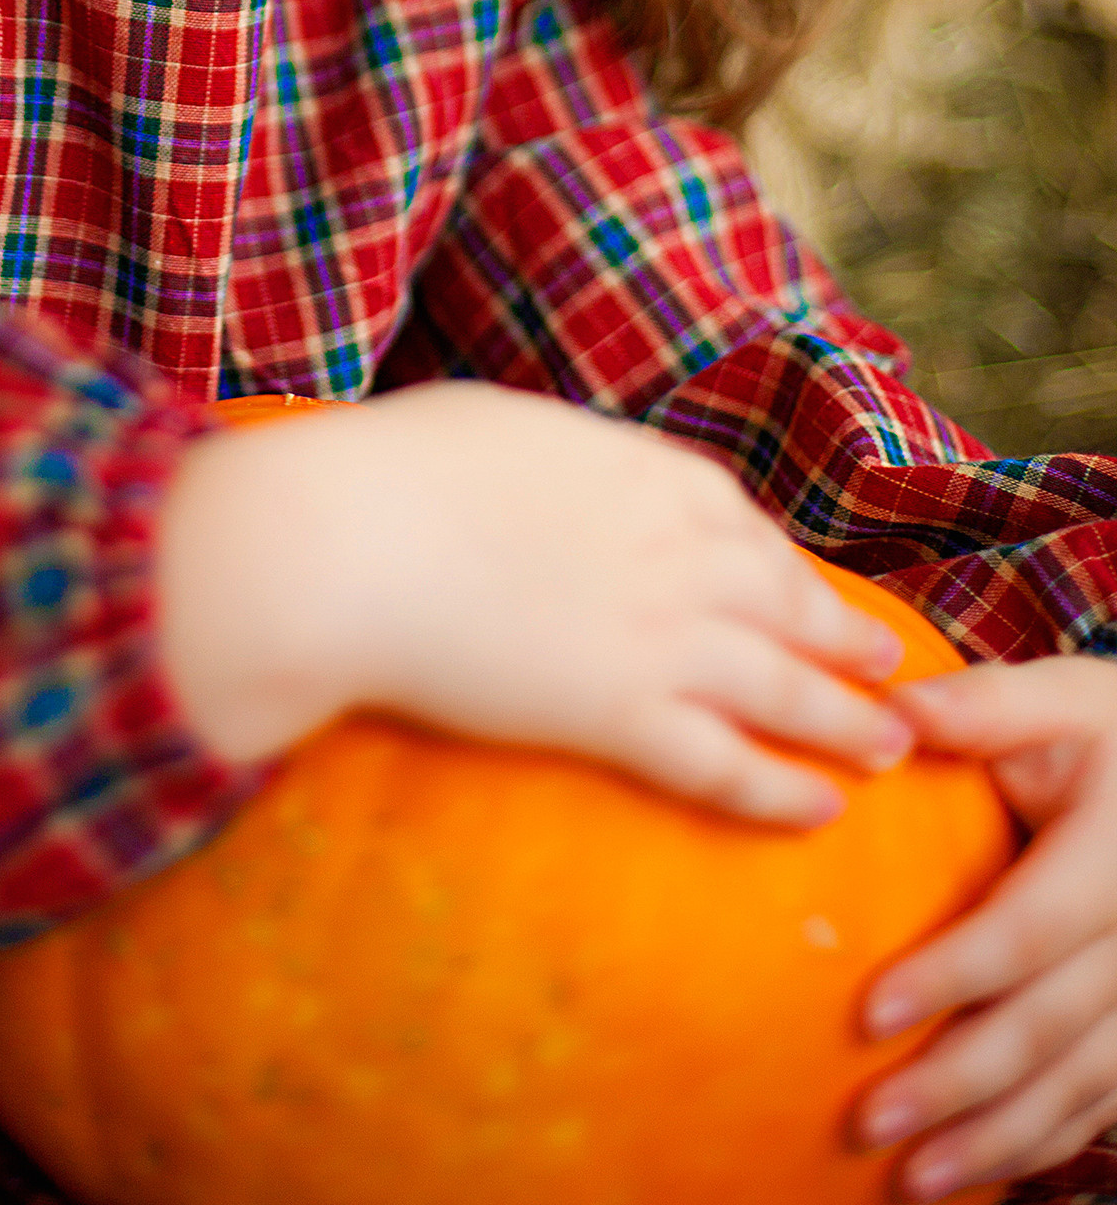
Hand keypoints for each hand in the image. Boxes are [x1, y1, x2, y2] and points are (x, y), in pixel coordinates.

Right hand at [156, 383, 911, 821]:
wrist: (348, 544)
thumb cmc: (391, 472)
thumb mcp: (496, 426)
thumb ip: (550, 456)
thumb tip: (545, 467)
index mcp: (639, 470)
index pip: (735, 517)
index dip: (776, 557)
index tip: (799, 581)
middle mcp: (672, 549)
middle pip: (784, 597)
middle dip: (841, 631)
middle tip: (888, 663)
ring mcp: (655, 635)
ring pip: (782, 685)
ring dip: (844, 719)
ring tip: (888, 746)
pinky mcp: (618, 715)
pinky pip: (723, 762)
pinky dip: (779, 789)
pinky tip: (819, 810)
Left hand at [854, 654, 1116, 1197]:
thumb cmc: (1110, 736)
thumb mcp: (1063, 701)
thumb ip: (984, 708)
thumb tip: (890, 714)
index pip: (1030, 930)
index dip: (954, 976)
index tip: (869, 1015)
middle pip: (1050, 1027)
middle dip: (957, 1083)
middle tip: (866, 1122)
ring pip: (1082, 1084)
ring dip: (995, 1139)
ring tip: (910, 1180)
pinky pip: (1104, 1102)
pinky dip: (1040, 1143)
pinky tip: (976, 1174)